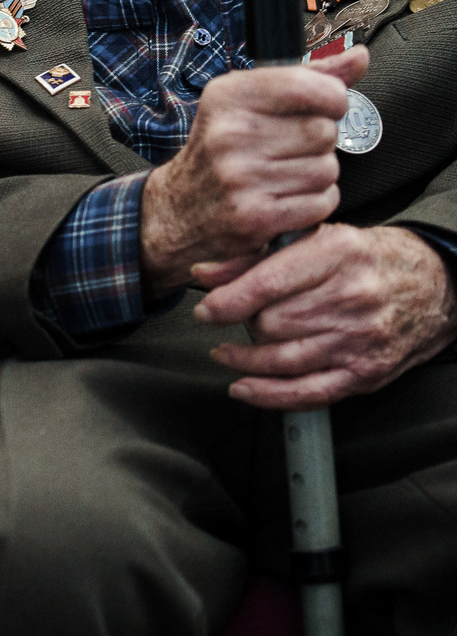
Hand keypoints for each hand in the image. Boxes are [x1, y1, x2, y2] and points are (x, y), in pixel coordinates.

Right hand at [140, 49, 363, 293]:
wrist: (182, 207)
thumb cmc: (224, 149)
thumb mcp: (251, 103)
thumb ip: (309, 78)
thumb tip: (360, 57)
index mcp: (228, 95)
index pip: (312, 87)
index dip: (332, 100)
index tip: (318, 108)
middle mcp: (230, 133)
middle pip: (324, 131)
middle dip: (319, 143)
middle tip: (288, 149)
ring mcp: (240, 177)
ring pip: (327, 169)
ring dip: (317, 175)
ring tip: (284, 175)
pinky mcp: (255, 216)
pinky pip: (321, 202)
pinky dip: (314, 204)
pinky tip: (285, 198)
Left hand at [194, 223, 456, 406]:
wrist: (433, 286)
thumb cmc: (364, 259)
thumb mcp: (314, 239)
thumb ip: (254, 256)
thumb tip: (202, 275)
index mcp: (336, 254)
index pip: (268, 283)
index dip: (228, 301)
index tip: (206, 310)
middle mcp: (351, 298)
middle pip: (271, 323)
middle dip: (243, 326)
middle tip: (235, 321)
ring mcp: (361, 339)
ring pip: (284, 359)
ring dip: (245, 361)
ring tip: (227, 354)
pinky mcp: (366, 373)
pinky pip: (309, 392)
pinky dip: (270, 395)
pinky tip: (244, 388)